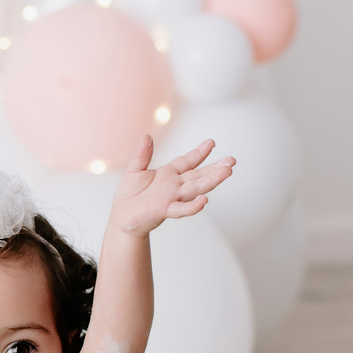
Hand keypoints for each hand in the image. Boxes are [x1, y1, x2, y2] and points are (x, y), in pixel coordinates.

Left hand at [109, 134, 234, 237]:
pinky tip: (204, 200)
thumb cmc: (130, 195)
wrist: (121, 217)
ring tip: (227, 172)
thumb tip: (146, 135)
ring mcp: (172, 198)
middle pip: (198, 175)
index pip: (188, 161)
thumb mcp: (135, 170)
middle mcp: (174, 186)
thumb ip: (142, 154)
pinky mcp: (164, 210)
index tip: (212, 143)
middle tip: (231, 161)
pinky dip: (193, 206)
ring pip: (195, 189)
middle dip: (215, 168)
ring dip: (212, 181)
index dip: (200, 153)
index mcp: (169, 174)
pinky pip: (181, 209)